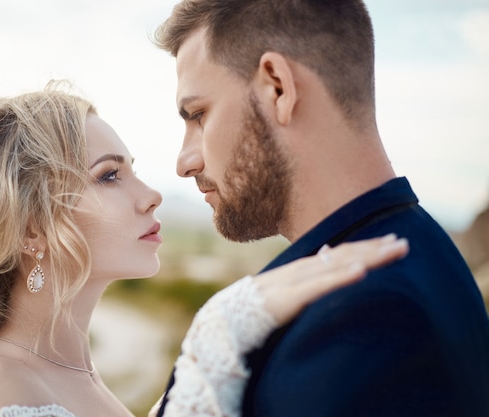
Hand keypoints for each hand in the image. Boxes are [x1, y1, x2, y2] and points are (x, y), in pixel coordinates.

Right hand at [255, 234, 408, 325]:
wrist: (228, 320)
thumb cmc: (258, 309)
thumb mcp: (287, 291)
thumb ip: (308, 277)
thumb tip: (327, 258)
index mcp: (303, 268)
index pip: (340, 253)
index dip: (366, 247)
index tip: (391, 242)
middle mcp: (303, 268)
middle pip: (344, 253)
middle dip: (375, 248)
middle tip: (404, 243)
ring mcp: (296, 280)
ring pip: (338, 264)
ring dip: (368, 256)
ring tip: (393, 251)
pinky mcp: (290, 297)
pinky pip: (320, 285)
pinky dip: (341, 277)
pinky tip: (362, 271)